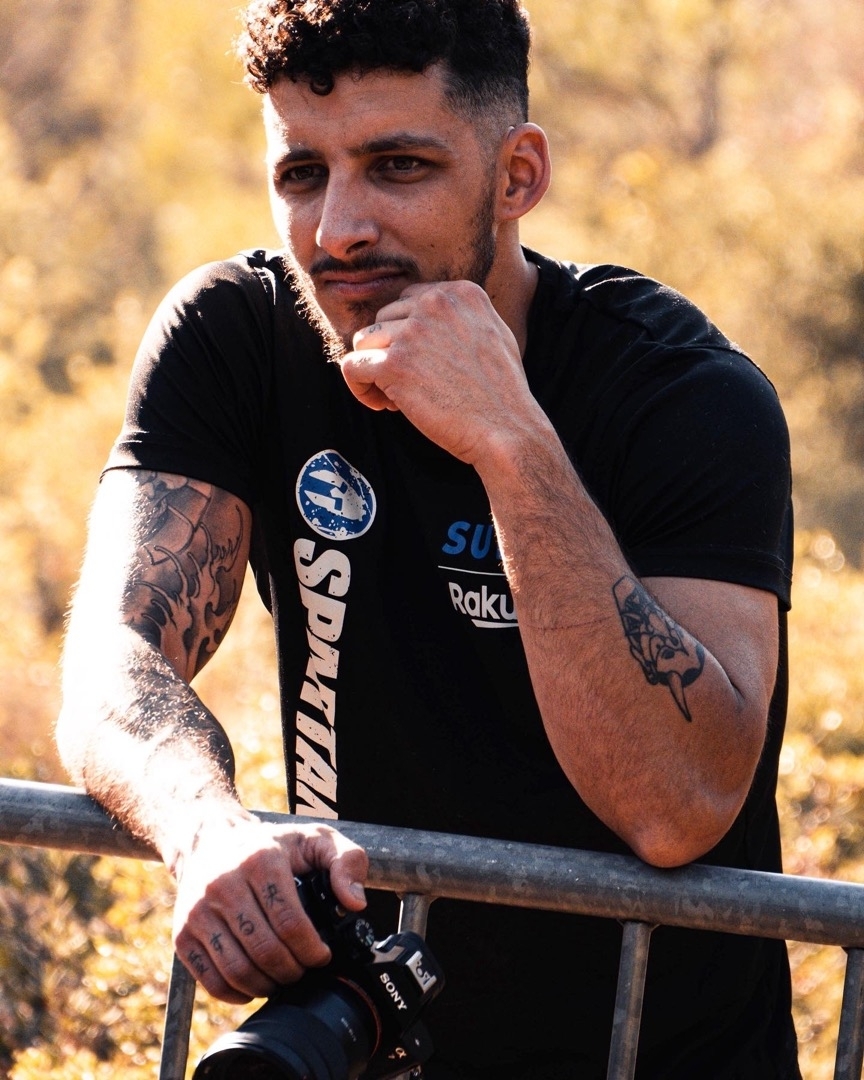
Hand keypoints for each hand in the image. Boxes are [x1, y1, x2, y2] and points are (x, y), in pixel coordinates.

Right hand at [172, 814, 367, 1002]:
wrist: (208, 838)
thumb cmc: (268, 844)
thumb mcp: (314, 838)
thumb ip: (347, 861)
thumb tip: (355, 902)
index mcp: (261, 862)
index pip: (291, 923)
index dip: (312, 950)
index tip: (322, 956)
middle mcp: (225, 885)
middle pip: (266, 951)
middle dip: (293, 971)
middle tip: (303, 971)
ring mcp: (199, 911)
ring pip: (237, 970)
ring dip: (266, 986)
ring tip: (282, 979)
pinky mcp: (182, 933)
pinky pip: (210, 980)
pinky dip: (235, 993)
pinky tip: (253, 983)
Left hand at [340, 281, 546, 465]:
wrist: (506, 429)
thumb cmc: (503, 393)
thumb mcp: (494, 334)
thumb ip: (462, 317)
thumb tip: (427, 317)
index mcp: (461, 292)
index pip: (409, 301)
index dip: (408, 335)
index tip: (423, 365)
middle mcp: (435, 304)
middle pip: (384, 319)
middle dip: (391, 352)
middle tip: (412, 386)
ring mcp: (412, 332)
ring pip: (364, 341)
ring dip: (375, 369)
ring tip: (397, 398)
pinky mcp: (394, 365)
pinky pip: (352, 367)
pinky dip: (360, 388)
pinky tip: (384, 405)